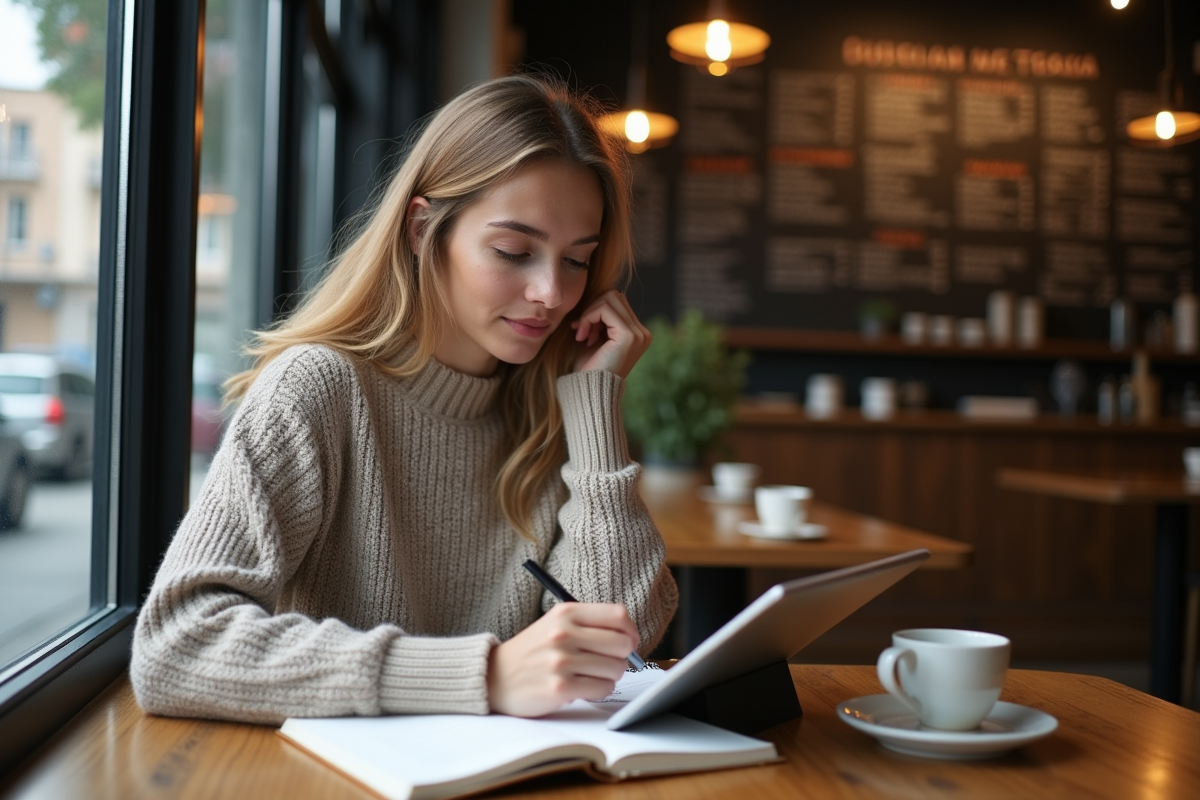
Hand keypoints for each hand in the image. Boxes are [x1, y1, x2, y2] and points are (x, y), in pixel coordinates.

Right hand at [487, 603, 639, 716]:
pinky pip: (602, 689)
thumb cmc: (533, 651)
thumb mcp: (556, 624)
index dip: (630, 631)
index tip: (629, 641)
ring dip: (609, 676)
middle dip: (621, 657)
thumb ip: (590, 625)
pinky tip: (582, 687)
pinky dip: (598, 691)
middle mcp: (564, 633)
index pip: (618, 616)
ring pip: (616, 669)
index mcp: (566, 613)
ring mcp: (561, 661)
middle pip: (622, 644)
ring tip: (589, 675)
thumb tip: (630, 639)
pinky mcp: (560, 687)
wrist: (496, 677)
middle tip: (607, 662)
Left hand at [570, 290, 650, 379]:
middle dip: (593, 309)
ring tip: (582, 335)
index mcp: (637, 333)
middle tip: (581, 332)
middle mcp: (642, 333)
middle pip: (615, 296)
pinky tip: (582, 337)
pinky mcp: (629, 336)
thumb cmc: (588, 368)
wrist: (589, 392)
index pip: (617, 302)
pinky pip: (605, 309)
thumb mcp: (595, 337)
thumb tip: (596, 294)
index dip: (595, 310)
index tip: (581, 330)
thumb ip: (599, 318)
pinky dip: (589, 318)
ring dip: (590, 313)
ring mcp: (638, 334)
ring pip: (610, 298)